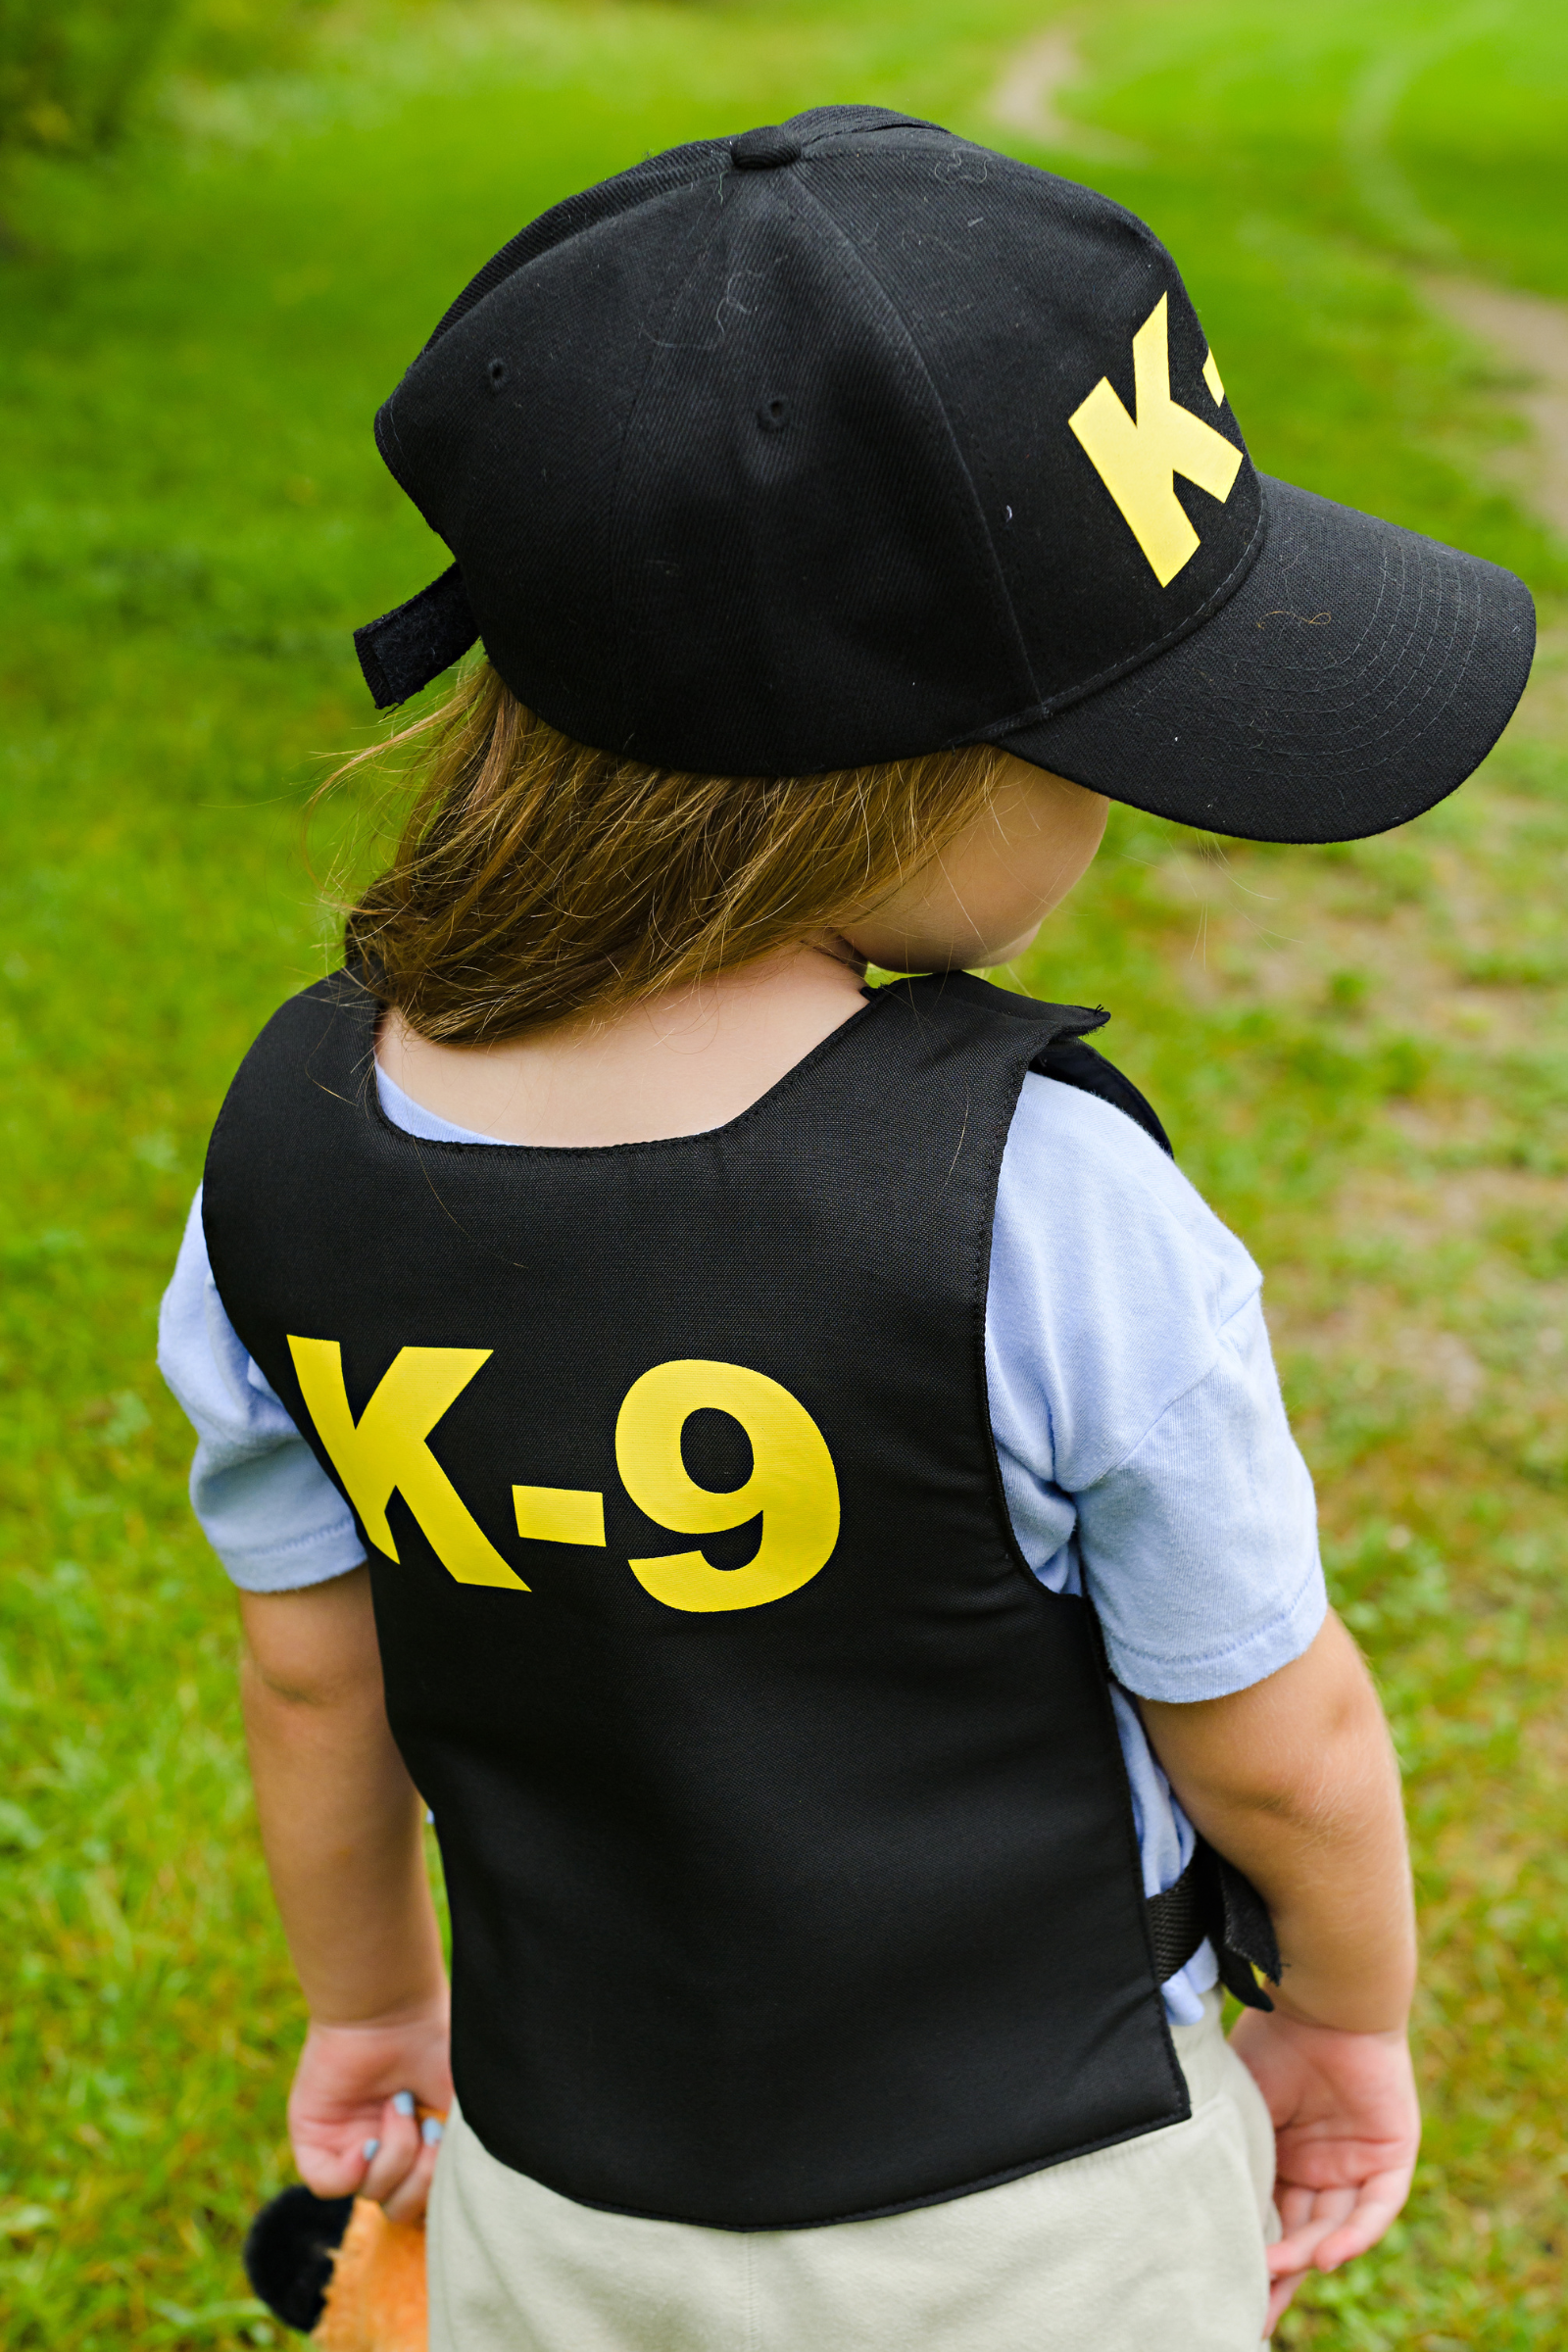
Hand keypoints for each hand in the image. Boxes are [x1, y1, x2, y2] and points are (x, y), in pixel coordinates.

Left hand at [287, 1991, 452, 2223]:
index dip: (442, 2191)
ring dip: (395, 2157)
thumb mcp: (466, 2107)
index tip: (453, 2151)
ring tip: (399, 2106)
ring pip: (372, 2195)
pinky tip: (366, 2143)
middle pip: (402, 2208)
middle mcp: (385, 2147)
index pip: (427, 2200)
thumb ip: (464, 2156)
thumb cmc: (438, 2044)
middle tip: (430, 2127)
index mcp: (421, 2143)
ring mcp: (349, 2144)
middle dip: (422, 2178)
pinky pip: (327, 2184)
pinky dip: (351, 2172)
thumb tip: (464, 2195)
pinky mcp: (315, 2137)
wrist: (393, 2007)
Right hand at [1228, 2008, 1418, 2334]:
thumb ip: (1228, 2148)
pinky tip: (1326, 2255)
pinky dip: (1353, 2235)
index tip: (1227, 2287)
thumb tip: (1179, 2193)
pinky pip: (1375, 2207)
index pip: (1268, 2214)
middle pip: (1302, 2231)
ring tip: (1278, 2274)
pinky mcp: (1390, 2155)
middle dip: (1279, 2273)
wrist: (1321, 1996)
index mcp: (1281, 2150)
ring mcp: (1356, 2160)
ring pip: (1334, 2225)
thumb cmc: (1271, 2038)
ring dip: (1308, 2254)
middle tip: (1256, 2311)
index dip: (1251, 2248)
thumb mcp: (1239, 2104)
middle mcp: (1319, 2163)